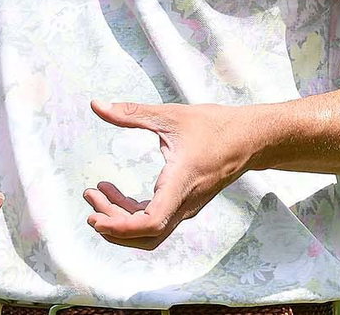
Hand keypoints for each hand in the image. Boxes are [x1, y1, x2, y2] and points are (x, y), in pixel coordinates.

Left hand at [83, 99, 256, 250]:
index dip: (120, 227)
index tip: (95, 219)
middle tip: (89, 199)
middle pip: (145, 234)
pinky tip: (113, 193)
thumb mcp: (169, 115)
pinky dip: (131, 212)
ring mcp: (186, 207)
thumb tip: (95, 104)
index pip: (151, 222)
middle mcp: (185, 203)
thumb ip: (130, 113)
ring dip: (120, 218)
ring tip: (95, 194)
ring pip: (149, 231)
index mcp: (181, 183)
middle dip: (113, 223)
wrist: (250, 139)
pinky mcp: (185, 204)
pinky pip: (155, 220)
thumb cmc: (213, 125)